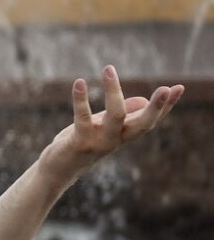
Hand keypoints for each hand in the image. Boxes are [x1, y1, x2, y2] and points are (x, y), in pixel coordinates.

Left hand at [41, 65, 183, 181]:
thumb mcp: (103, 127)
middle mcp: (117, 139)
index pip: (151, 119)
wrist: (59, 170)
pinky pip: (82, 118)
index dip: (166, 106)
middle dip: (156, 108)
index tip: (180, 87)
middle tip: (166, 88)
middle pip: (143, 124)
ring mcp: (100, 142)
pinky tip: (79, 82)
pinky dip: (80, 99)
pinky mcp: (80, 143)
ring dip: (113, 92)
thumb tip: (142, 100)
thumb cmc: (82, 144)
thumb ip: (122, 115)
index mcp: (125, 134)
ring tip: (109, 68)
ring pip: (115, 117)